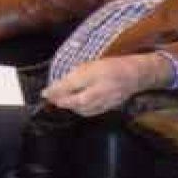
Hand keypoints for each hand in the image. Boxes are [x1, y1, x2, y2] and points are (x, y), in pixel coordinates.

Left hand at [41, 53, 173, 116]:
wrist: (134, 75)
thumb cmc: (110, 66)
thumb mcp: (89, 65)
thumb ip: (74, 75)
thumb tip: (57, 86)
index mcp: (94, 75)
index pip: (70, 85)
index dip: (55, 90)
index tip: (44, 93)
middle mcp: (100, 89)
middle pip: (76, 101)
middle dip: (61, 101)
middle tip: (50, 99)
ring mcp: (106, 100)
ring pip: (83, 109)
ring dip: (69, 107)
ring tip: (60, 102)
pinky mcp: (109, 108)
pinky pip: (91, 112)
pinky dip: (80, 110)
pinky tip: (75, 106)